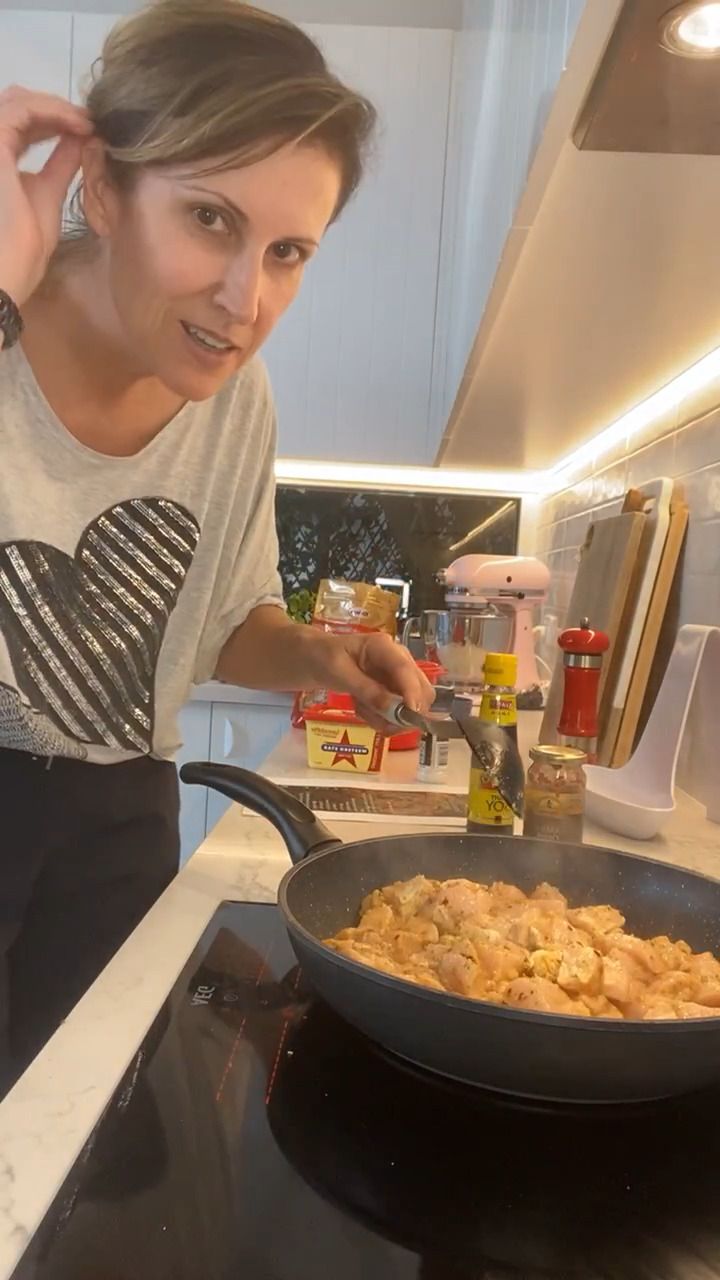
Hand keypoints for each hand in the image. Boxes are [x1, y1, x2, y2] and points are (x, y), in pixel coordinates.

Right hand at [0, 87, 92, 306]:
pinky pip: (20, 111)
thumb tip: (80, 140)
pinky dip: (51, 110)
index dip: (53, 119)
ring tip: (87, 122)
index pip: (19, 124)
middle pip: (16, 106)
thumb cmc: (21, 252)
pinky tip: (78, 124)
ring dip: (56, 106)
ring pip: (17, 101)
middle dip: (55, 109)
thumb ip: (60, 165)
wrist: (4, 276)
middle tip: (90, 121)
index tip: (87, 127)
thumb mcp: (47, 197)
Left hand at [311, 632, 434, 730]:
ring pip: (413, 707)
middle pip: (422, 690)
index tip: (410, 715)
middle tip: (379, 722)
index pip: (405, 670)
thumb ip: (364, 689)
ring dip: (388, 717)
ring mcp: (399, 677)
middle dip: (404, 712)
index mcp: (383, 647)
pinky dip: (382, 718)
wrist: (317, 660)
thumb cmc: (324, 658)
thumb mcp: (338, 671)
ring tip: (362, 709)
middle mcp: (398, 660)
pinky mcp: (394, 692)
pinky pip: (399, 714)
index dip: (412, 693)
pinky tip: (363, 709)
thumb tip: (390, 707)